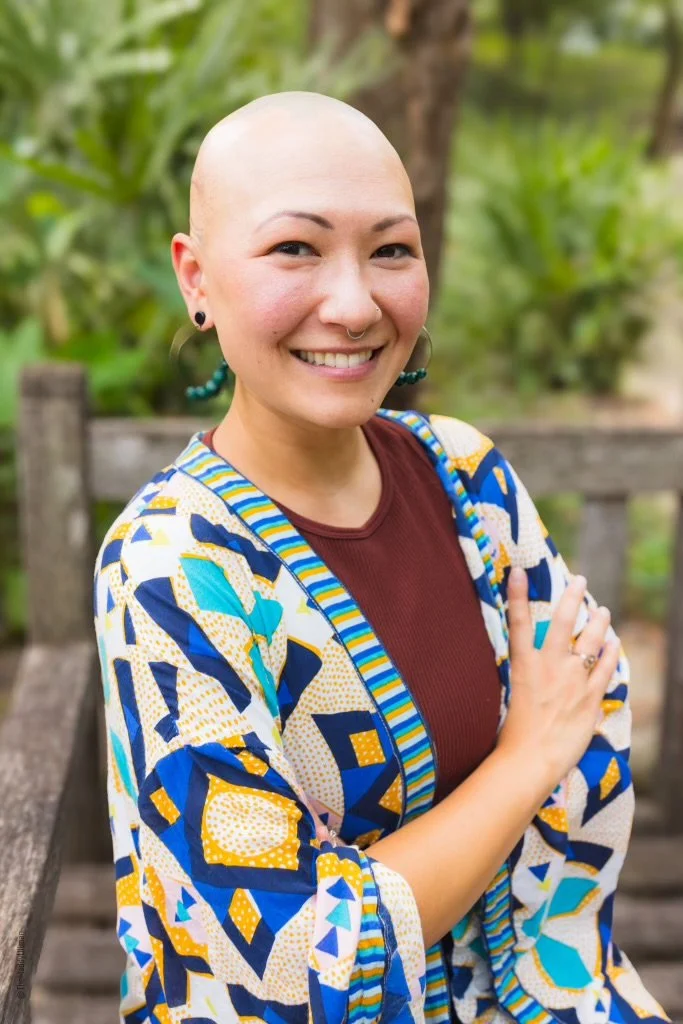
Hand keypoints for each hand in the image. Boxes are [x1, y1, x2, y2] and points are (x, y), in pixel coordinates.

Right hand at [497, 567, 620, 789]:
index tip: (518, 572)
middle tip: (580, 580)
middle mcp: (548, 667)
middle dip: (572, 597)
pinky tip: (614, 644)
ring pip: (590, 642)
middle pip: (561, 622)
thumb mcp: (512, 698)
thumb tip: (531, 671)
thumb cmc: (513, 736)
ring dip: (598, 623)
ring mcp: (572, 681)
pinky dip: (611, 654)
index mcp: (522, 666)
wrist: (530, 760)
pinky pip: (605, 669)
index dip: (517, 595)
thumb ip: (525, 680)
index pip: (517, 622)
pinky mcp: (590, 698)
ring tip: (602, 610)